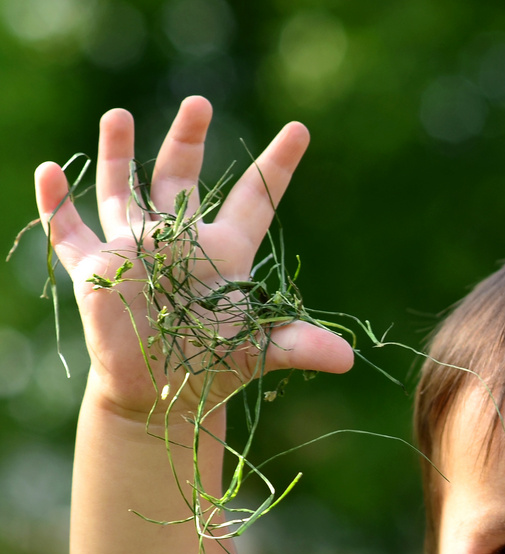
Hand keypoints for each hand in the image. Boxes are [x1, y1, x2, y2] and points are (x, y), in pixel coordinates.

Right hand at [33, 96, 351, 423]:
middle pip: (182, 177)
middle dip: (188, 139)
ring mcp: (133, 249)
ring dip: (118, 153)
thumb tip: (349, 358)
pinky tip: (50, 171)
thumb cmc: (213, 367)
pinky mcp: (94, 269)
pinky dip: (57, 203)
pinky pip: (70, 230)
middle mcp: (177, 240)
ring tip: (119, 115)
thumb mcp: (259, 353)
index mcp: (225, 251)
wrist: (162, 394)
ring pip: (123, 189)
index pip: (256, 198)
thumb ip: (300, 345)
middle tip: (199, 102)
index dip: (276, 165)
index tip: (300, 130)